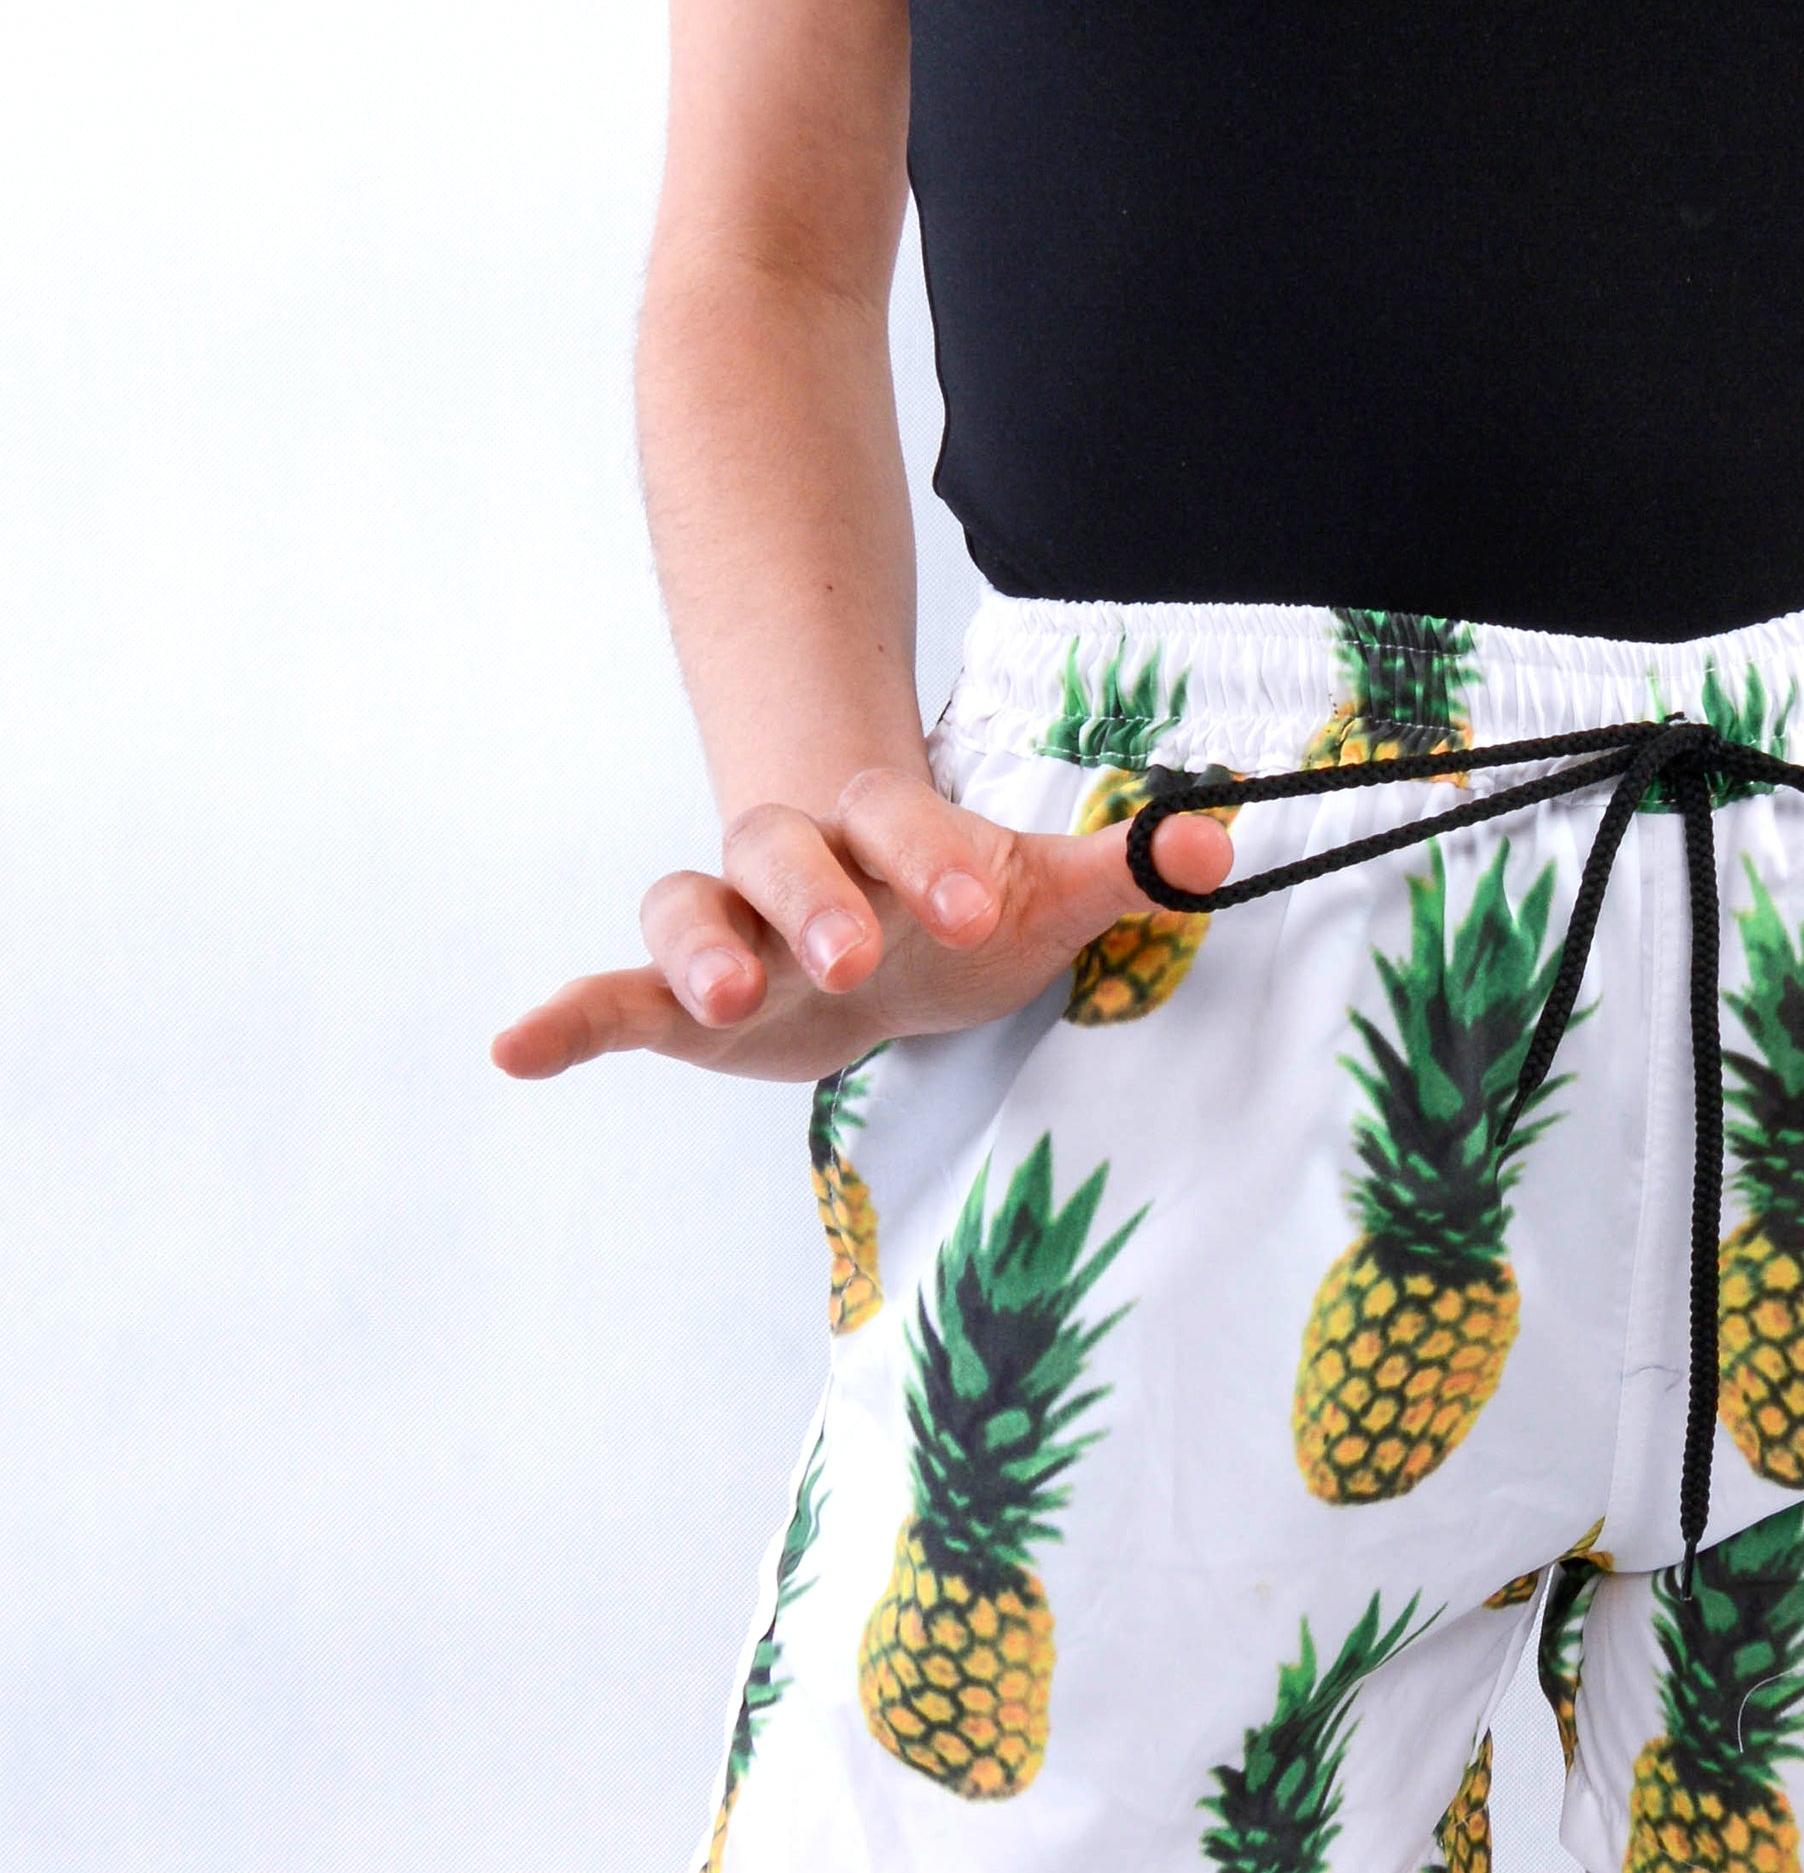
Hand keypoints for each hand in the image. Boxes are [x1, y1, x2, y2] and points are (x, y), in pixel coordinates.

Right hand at [490, 765, 1237, 1084]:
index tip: (984, 900)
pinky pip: (614, 996)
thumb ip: (1128, 866)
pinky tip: (514, 1048)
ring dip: (698, 948)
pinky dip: (566, 1018)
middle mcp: (799, 868)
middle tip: (859, 953)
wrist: (885, 925)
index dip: (937, 855)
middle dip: (817, 900)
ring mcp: (734, 930)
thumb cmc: (968, 909)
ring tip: (718, 997)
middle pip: (784, 857)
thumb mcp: (1051, 893)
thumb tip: (1221, 840)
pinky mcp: (683, 1001)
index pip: (906, 823)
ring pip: (690, 909)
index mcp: (889, 830)